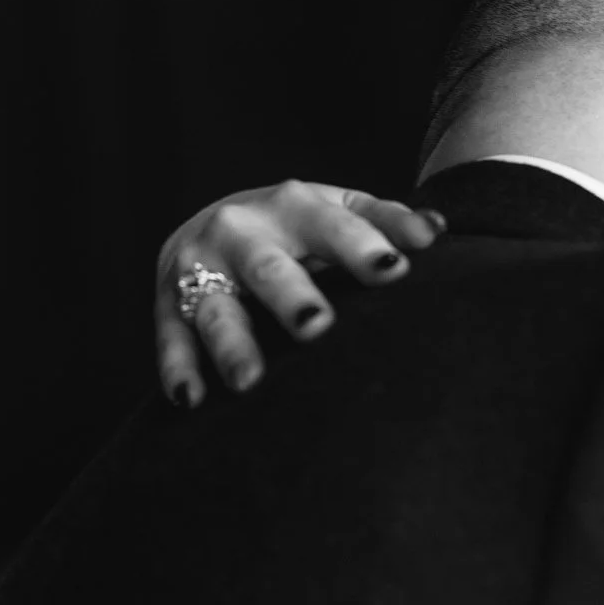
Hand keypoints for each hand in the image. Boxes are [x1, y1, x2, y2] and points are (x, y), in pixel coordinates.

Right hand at [155, 181, 443, 404]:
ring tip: (249, 381)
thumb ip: (389, 222)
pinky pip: (170, 339)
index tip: (393, 271)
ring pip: (215, 309)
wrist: (218, 221)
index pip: (333, 227)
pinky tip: (190, 399)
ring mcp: (199, 268)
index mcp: (293, 205)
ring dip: (231, 344)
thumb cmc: (302, 225)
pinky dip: (177, 368)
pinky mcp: (168, 304)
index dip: (362, 247)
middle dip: (291, 296)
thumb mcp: (342, 210)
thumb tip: (436, 232)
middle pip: (269, 267)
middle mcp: (241, 231)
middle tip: (316, 325)